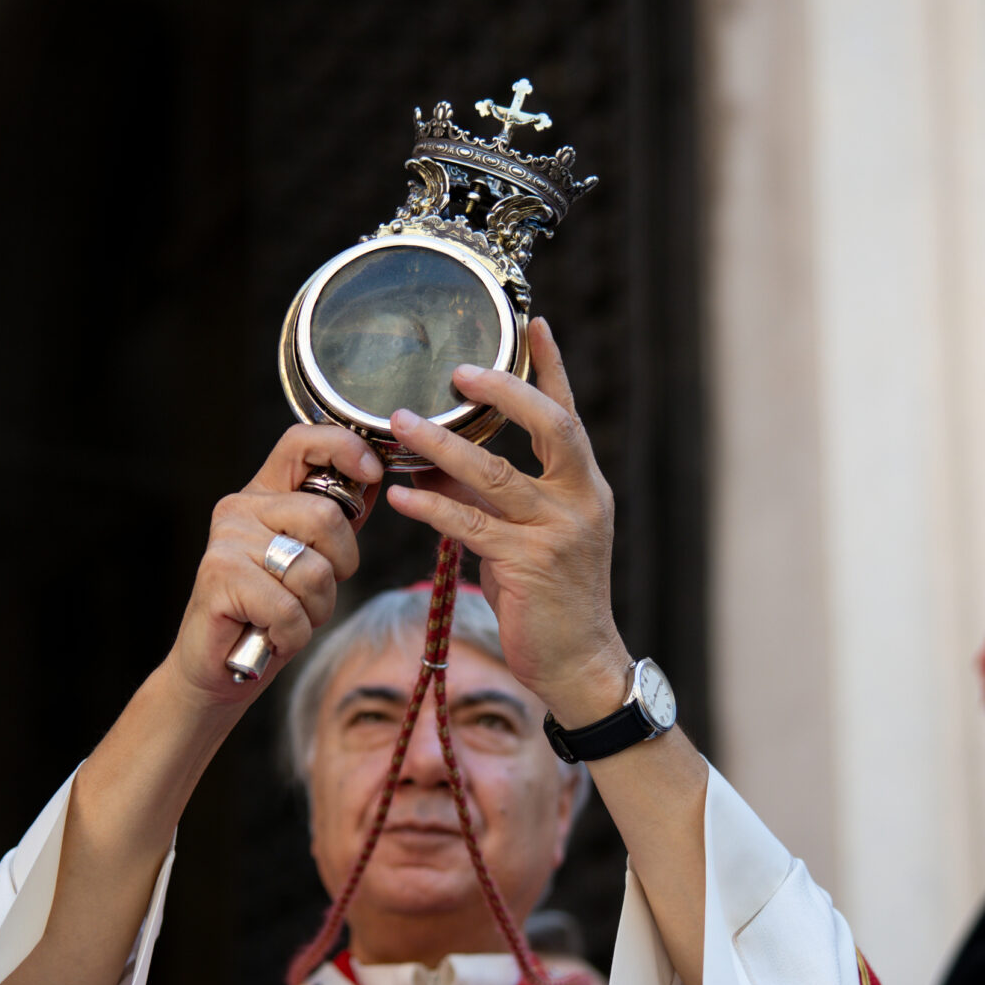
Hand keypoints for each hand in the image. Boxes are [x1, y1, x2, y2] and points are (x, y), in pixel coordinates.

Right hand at [166, 423, 382, 703]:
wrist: (216, 669)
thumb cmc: (267, 615)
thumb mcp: (311, 559)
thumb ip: (335, 521)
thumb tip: (372, 478)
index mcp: (263, 495)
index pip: (301, 443)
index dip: (343, 447)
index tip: (372, 472)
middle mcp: (240, 508)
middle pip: (326, 517)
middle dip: (340, 567)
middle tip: (312, 596)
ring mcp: (226, 541)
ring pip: (313, 570)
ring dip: (316, 610)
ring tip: (286, 619)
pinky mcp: (218, 577)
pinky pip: (289, 608)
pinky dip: (292, 635)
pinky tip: (269, 636)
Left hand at [385, 318, 630, 726]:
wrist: (580, 663)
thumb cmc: (550, 599)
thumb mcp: (525, 536)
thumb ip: (487, 497)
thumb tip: (431, 462)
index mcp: (584, 487)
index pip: (567, 414)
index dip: (551, 367)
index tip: (532, 322)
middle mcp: (580, 500)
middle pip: (549, 426)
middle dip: (504, 392)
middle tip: (458, 371)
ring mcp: (558, 532)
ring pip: (496, 475)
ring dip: (442, 447)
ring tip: (400, 425)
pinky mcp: (529, 565)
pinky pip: (472, 526)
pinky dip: (433, 507)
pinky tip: (400, 497)